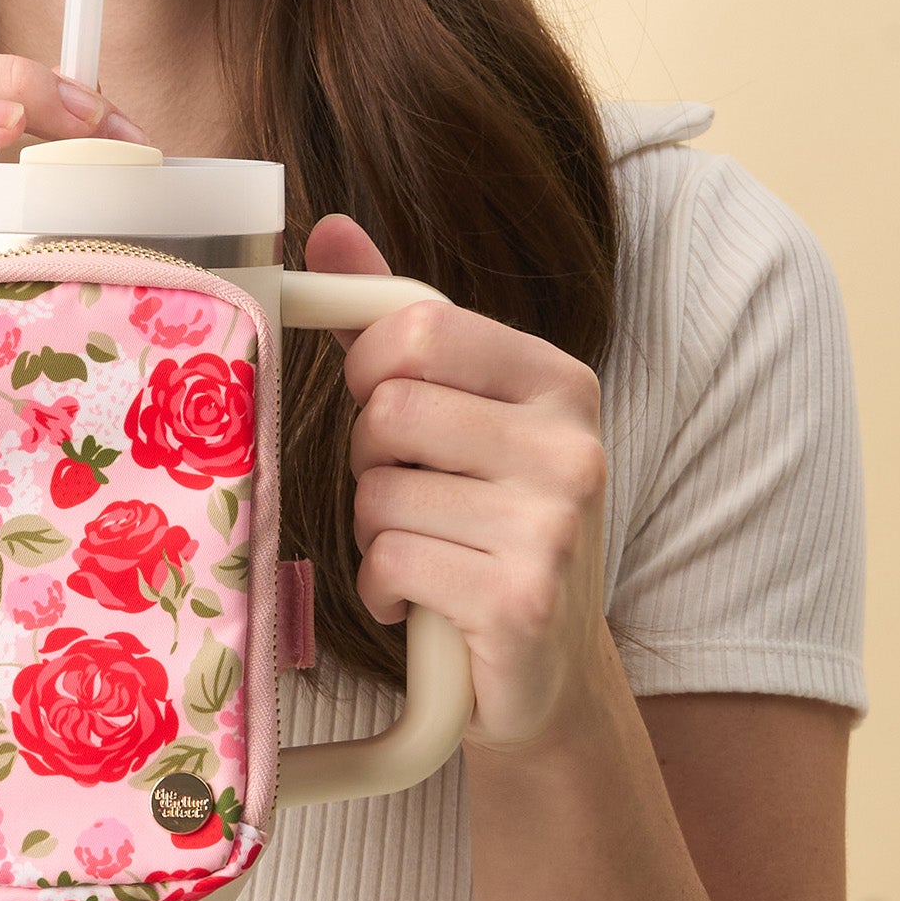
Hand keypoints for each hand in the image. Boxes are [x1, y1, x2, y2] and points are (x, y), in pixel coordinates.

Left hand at [304, 212, 614, 751]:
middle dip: (368, 461)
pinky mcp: (522, 600)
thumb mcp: (457, 411)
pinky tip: (419, 602)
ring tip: (422, 554)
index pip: (418, 329)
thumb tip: (326, 229)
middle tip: (408, 497)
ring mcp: (555, 526)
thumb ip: (392, 318)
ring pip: (380, 493)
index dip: (370, 371)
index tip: (385, 408)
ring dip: (373, 533)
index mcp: (561, 382)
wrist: (544, 671)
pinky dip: (382, 588)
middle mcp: (572, 446)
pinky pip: (391, 562)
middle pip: (389, 411)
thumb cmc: (485, 523)